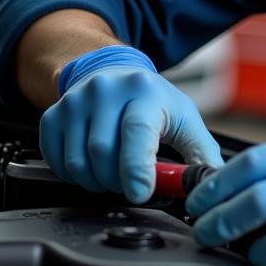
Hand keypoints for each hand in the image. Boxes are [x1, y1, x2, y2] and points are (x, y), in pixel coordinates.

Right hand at [39, 45, 222, 202]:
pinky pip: (56, 161)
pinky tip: (90, 166)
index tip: (141, 193)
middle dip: (118, 181)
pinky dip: (73, 176)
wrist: (111, 73)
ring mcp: (76, 101)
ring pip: (78, 162)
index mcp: (144, 91)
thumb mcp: (184, 119)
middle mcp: (106, 90)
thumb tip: (212, 186)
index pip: (137, 131)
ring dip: (96, 182)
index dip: (137, 168)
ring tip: (112, 173)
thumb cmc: (152, 102)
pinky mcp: (53, 114)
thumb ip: (201, 153)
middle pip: (103, 152)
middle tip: (130, 181)